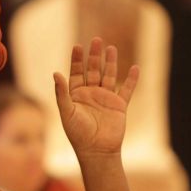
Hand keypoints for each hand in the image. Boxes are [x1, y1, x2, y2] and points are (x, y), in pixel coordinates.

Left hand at [53, 37, 139, 155]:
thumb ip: (61, 93)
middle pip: (93, 70)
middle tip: (96, 40)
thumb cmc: (78, 133)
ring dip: (110, 62)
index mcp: (76, 95)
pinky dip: (132, 80)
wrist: (96, 150)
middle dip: (94, 56)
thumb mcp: (66, 112)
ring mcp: (106, 99)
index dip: (77, 59)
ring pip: (109, 76)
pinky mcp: (119, 106)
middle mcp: (91, 94)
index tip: (78, 46)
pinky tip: (135, 68)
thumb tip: (55, 73)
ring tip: (111, 48)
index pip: (76, 73)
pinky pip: (127, 90)